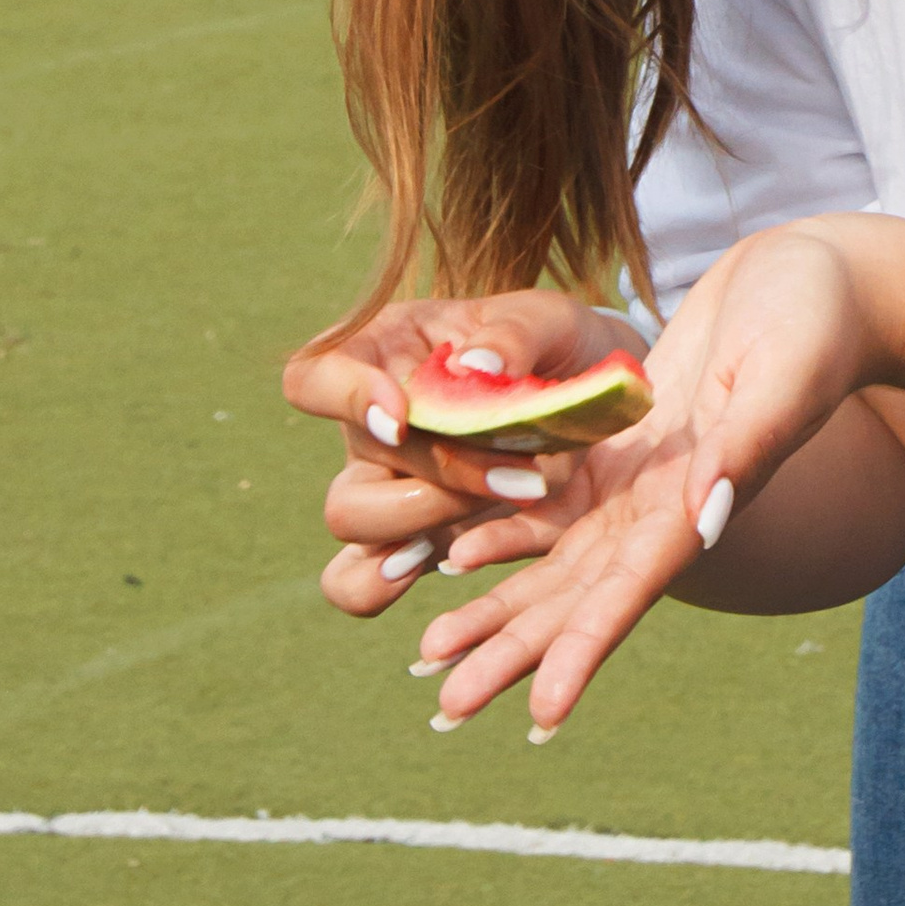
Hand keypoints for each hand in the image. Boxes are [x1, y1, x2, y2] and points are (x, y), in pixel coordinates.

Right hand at [283, 290, 647, 621]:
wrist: (590, 395)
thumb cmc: (556, 342)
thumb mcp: (549, 319)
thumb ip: (515, 333)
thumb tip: (477, 366)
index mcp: (382, 354)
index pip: (314, 377)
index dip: (344, 398)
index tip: (400, 415)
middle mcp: (369, 426)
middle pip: (350, 465)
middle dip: (435, 477)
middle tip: (521, 478)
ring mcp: (386, 486)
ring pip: (349, 522)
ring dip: (421, 525)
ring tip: (491, 517)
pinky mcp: (416, 535)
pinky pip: (360, 581)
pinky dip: (381, 586)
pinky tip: (453, 564)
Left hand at [407, 220, 897, 734]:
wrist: (824, 279)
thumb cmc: (820, 320)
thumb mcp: (785, 376)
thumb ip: (747, 446)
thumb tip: (709, 516)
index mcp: (704, 504)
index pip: (633, 591)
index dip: (583, 649)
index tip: (542, 712)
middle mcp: (666, 509)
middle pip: (578, 596)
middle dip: (513, 651)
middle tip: (447, 709)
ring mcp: (641, 480)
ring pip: (554, 560)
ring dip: (496, 610)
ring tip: (431, 658)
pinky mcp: (622, 443)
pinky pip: (549, 500)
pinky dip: (501, 532)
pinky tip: (449, 559)